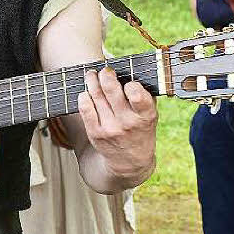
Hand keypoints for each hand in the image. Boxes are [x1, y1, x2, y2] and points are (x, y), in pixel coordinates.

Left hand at [77, 67, 157, 184]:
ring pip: (96, 96)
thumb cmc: (140, 132)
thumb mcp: (150, 116)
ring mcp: (109, 128)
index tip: (128, 82)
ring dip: (92, 81)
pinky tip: (85, 92)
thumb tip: (131, 72)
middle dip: (106, 75)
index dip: (130, 84)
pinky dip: (84, 97)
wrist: (129, 162)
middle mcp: (127, 123)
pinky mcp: (95, 133)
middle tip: (105, 70)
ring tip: (92, 75)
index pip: (137, 95)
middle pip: (111, 90)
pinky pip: (85, 109)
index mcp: (146, 117)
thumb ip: (144, 97)